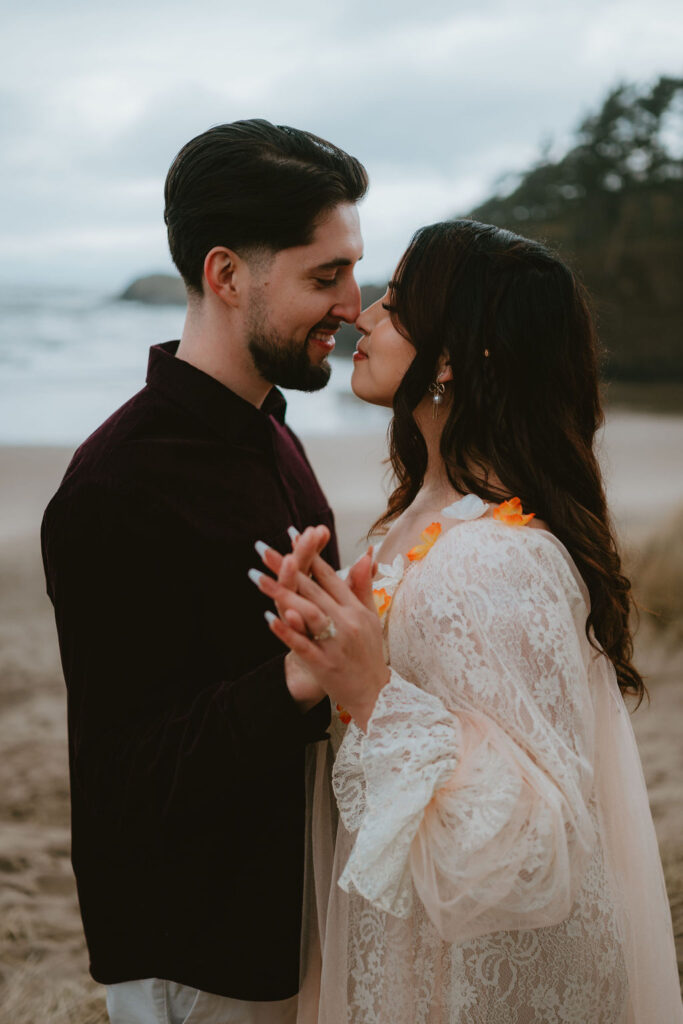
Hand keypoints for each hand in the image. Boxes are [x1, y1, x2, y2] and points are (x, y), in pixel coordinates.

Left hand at [251, 546, 389, 731]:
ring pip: (307, 613)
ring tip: (258, 578)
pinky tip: (269, 618)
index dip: (310, 554)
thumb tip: (365, 555)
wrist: (375, 694)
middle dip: (287, 567)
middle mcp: (347, 622)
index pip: (328, 576)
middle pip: (312, 589)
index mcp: (355, 609)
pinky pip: (303, 645)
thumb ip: (363, 586)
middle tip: (263, 550)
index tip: (291, 534)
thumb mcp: (370, 616)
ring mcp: (336, 643)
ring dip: (281, 594)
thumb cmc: (368, 653)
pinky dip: (287, 631)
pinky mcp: (325, 664)